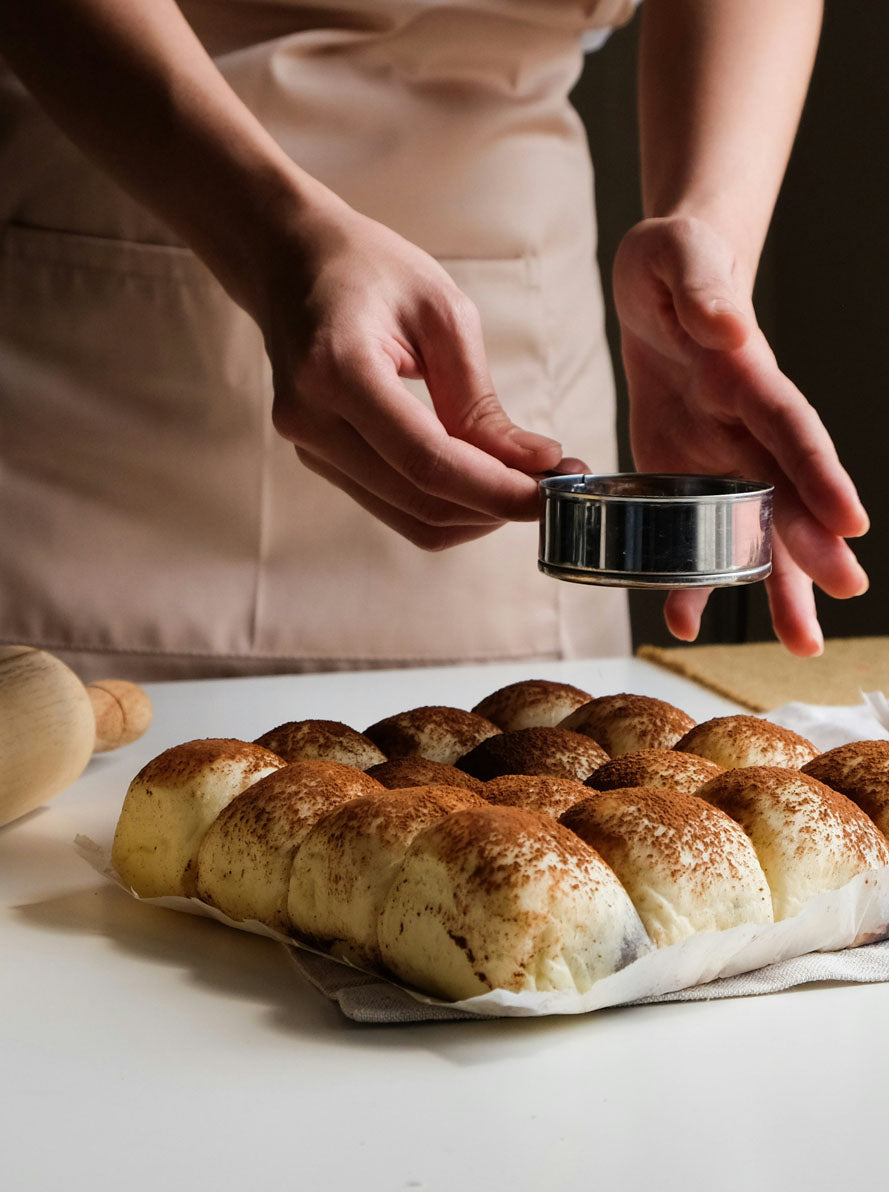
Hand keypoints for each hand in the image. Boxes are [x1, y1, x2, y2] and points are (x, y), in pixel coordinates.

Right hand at [258, 197, 562, 549]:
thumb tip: (534, 464)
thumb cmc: (368, 269)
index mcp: (338, 370)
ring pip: (410, 519)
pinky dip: (448, 503)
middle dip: (495, 506)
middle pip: (420, 502)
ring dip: (476, 514)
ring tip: (525, 481)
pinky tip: (484, 477)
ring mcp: (309, 448)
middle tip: (553, 486)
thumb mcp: (441, 312)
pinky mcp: (320, 460)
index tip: (552, 491)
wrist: (288, 260)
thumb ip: (481, 400)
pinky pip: (395, 505)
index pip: (427, 460)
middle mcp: (312, 421)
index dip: (496, 489)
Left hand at [614, 215, 868, 654]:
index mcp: (748, 375)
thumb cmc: (673, 265)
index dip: (818, 474)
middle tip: (841, 599)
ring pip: (755, 527)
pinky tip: (684, 618)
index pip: (791, 429)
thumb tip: (729, 328)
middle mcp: (745, 425)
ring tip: (798, 642)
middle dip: (812, 547)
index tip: (849, 523)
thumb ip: (702, 288)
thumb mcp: (676, 258)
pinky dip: (689, 576)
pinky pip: (693, 531)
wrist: (660, 285)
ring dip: (773, 584)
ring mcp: (721, 454)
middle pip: (787, 494)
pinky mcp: (685, 473)